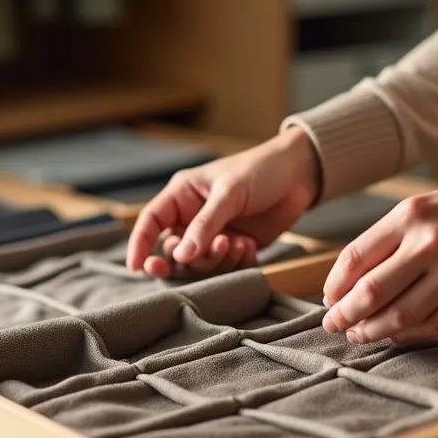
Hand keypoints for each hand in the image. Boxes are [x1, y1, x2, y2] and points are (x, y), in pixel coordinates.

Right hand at [127, 127, 321, 277]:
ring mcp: (214, 234)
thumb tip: (181, 256)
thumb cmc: (260, 170)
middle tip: (195, 259)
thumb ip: (205, 225)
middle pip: (173, 251)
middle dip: (186, 258)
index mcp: (182, 196)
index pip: (151, 223)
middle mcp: (193, 217)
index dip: (140, 245)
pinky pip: (226, 267)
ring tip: (235, 243)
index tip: (137, 267)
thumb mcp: (229, 193)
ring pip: (200, 263)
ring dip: (215, 260)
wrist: (300, 174)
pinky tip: (248, 245)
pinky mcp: (235, 246)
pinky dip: (236, 262)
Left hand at [321, 169, 437, 343]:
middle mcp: (430, 244)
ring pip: (399, 316)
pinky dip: (407, 335)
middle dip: (345, 314)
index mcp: (411, 215)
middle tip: (333, 325)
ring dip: (372, 330)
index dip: (335, 285)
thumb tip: (349, 280)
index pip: (355, 258)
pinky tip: (394, 334)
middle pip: (371, 292)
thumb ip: (389, 237)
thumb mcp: (426, 206)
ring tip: (359, 334)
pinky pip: (432, 326)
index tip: (329, 298)